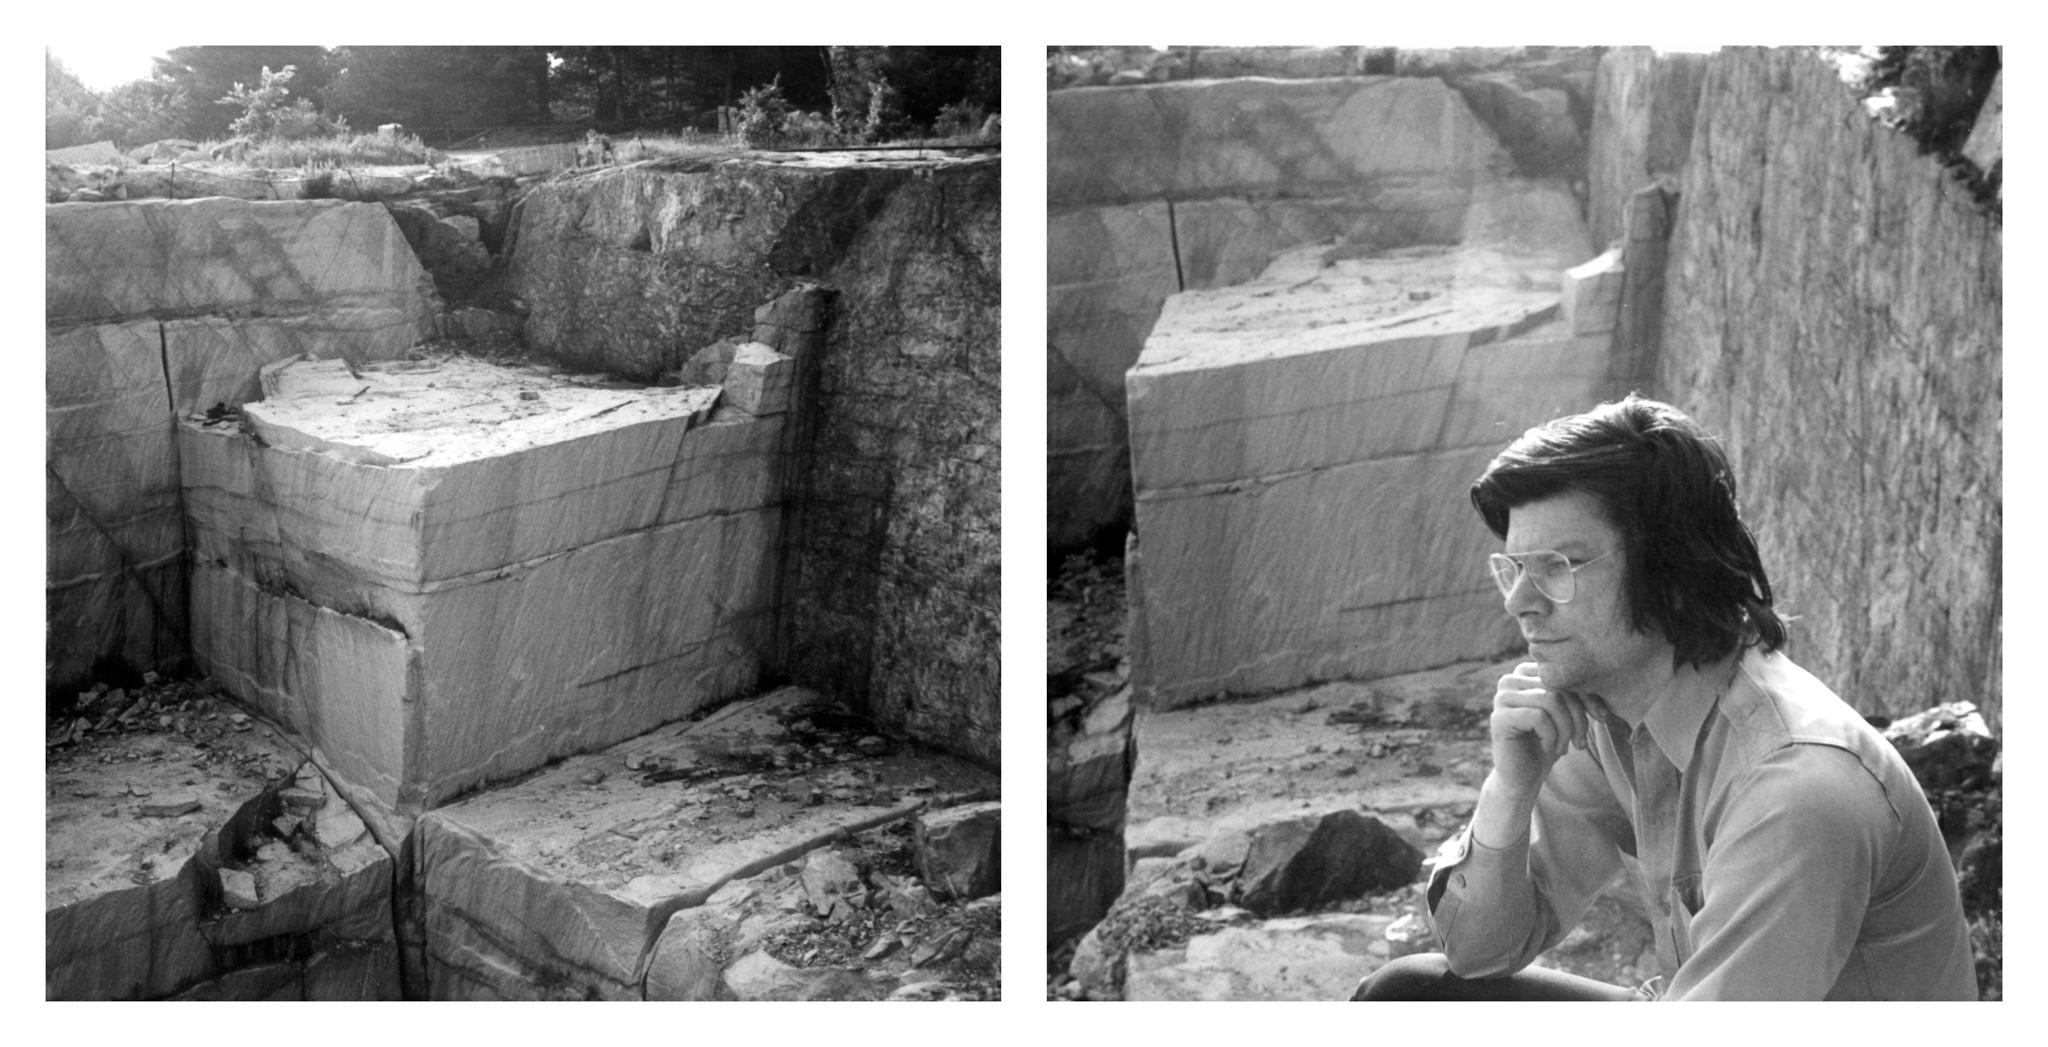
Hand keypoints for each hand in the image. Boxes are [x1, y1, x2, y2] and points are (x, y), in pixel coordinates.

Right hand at [1487, 661, 1591, 799]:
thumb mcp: (1568, 714)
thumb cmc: (1547, 744)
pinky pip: (1538, 716)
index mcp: (1526, 673)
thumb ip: (1577, 694)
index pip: (1565, 674)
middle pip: (1558, 686)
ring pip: (1550, 699)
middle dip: (1578, 715)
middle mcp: (1509, 680)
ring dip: (1565, 728)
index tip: (1601, 718)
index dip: (1588, 695)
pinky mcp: (1500, 718)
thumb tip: (1604, 684)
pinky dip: (1551, 736)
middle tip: (1579, 741)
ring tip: (1564, 747)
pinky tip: (1548, 748)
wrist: (1522, 778)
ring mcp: (1501, 698)